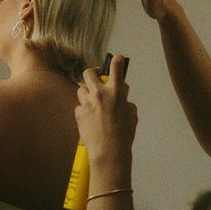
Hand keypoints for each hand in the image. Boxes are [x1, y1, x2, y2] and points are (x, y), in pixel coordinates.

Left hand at [74, 54, 136, 168]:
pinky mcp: (78, 113)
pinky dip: (84, 109)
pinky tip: (90, 118)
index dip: (116, 61)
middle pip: (89, 73)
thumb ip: (125, 101)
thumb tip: (120, 97)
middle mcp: (99, 94)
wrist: (108, 151)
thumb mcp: (131, 114)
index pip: (116, 70)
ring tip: (94, 103)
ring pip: (81, 88)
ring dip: (87, 93)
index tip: (116, 58)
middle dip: (93, 74)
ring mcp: (87, 103)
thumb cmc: (124, 134)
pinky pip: (79, 105)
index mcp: (116, 93)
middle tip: (97, 81)